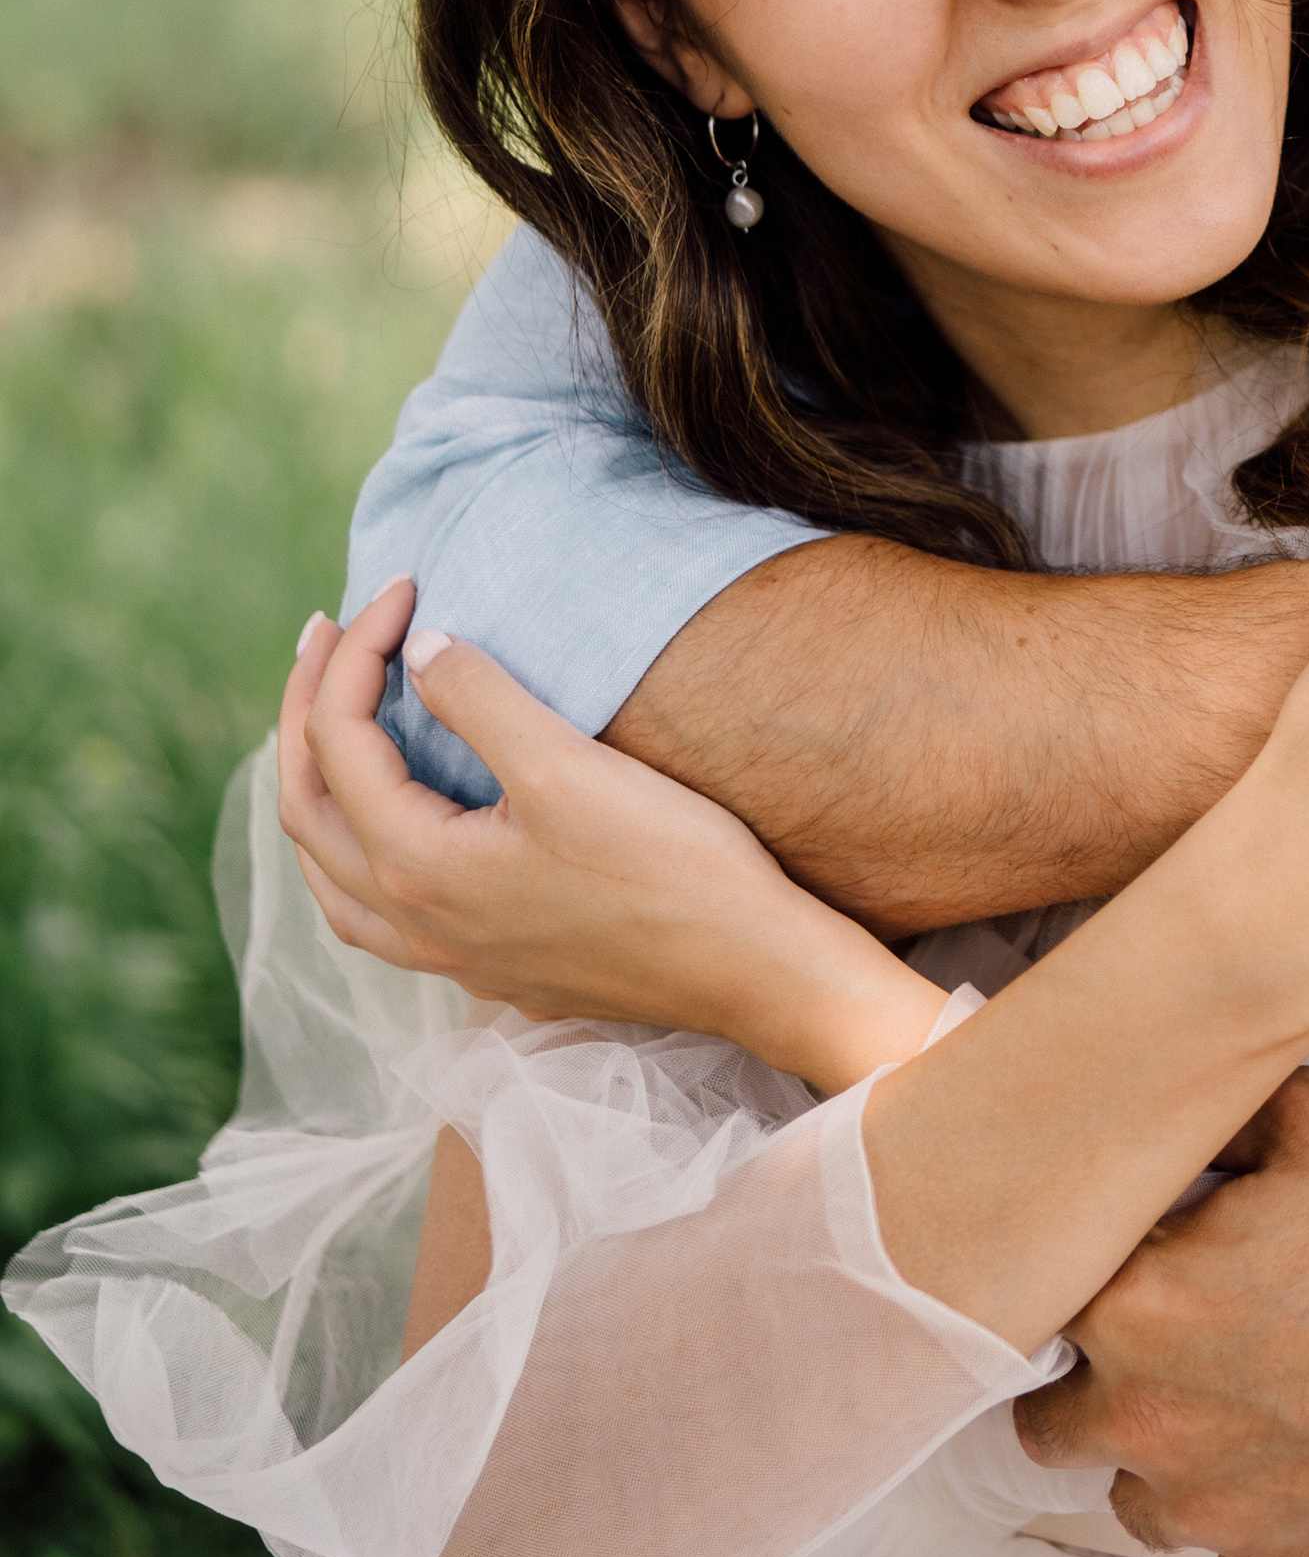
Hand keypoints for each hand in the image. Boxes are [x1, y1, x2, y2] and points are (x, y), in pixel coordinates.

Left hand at [279, 580, 935, 1090]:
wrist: (753, 971)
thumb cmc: (673, 870)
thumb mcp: (570, 769)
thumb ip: (480, 702)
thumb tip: (418, 648)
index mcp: (418, 866)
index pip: (341, 740)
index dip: (360, 651)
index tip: (404, 585)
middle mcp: (413, 922)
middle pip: (308, 807)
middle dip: (308, 708)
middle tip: (328, 630)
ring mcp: (447, 955)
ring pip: (330, 873)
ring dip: (316, 787)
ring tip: (329, 721)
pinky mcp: (488, 968)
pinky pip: (372, 911)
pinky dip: (352, 853)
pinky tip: (387, 831)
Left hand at [1018, 1070, 1308, 1556]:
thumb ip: (1213, 1113)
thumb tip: (1159, 1112)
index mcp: (1137, 1306)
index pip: (1038, 1305)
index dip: (1084, 1283)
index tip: (1126, 1275)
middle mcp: (1148, 1422)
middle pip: (1049, 1423)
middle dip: (1096, 1384)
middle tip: (1171, 1346)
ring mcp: (1211, 1513)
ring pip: (1133, 1500)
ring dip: (1167, 1461)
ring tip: (1245, 1408)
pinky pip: (1227, 1556)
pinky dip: (1254, 1520)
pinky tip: (1307, 1465)